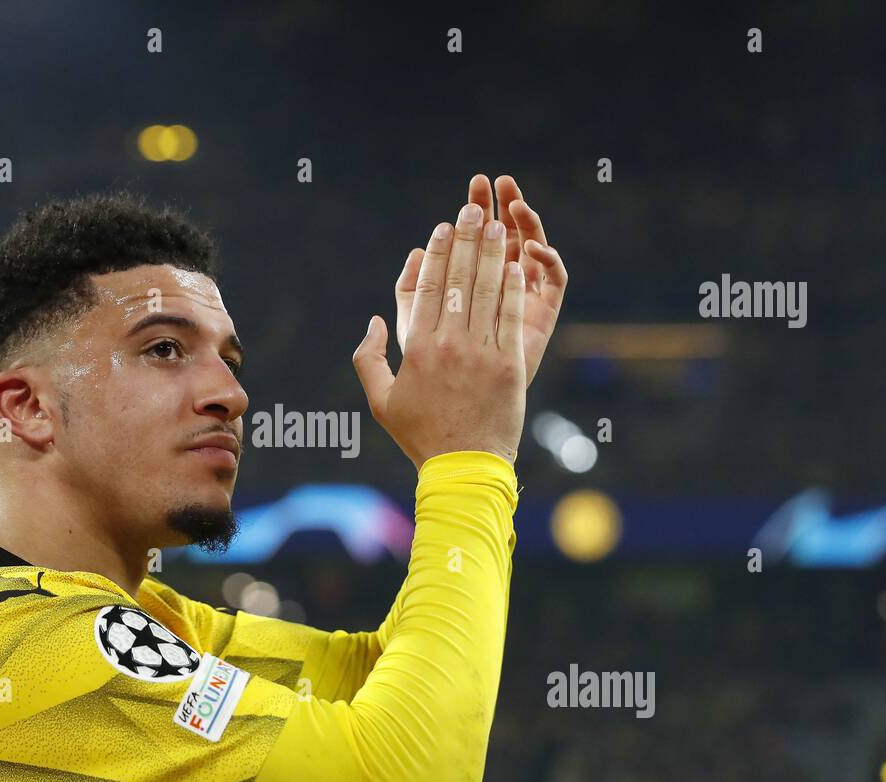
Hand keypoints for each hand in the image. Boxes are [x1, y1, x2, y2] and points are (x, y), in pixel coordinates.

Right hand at [354, 198, 564, 470]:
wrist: (463, 466)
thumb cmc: (420, 435)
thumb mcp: (380, 400)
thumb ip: (369, 357)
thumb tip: (374, 320)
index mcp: (416, 349)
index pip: (427, 288)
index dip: (435, 253)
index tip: (442, 228)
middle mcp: (448, 345)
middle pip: (458, 280)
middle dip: (466, 240)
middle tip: (472, 210)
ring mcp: (481, 354)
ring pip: (486, 293)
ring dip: (492, 255)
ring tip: (497, 226)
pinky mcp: (509, 366)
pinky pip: (511, 318)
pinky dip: (513, 290)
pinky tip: (516, 266)